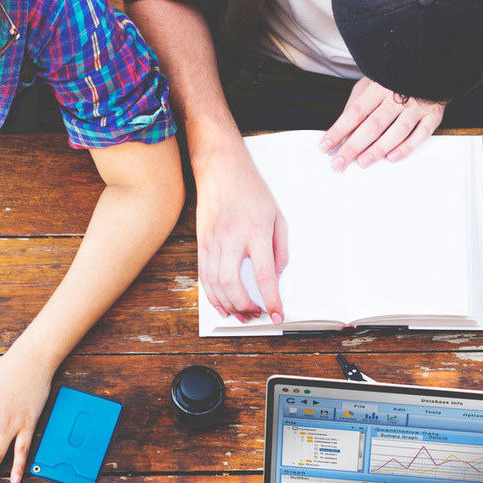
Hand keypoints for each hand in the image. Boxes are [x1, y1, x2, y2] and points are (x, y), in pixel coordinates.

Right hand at [195, 144, 288, 323]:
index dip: (271, 300)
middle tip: (257, 314)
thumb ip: (281, 249)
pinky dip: (212, 295)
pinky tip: (221, 305)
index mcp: (256, 231)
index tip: (277, 314)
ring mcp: (213, 241)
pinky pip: (204, 275)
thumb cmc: (251, 189)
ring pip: (215, 284)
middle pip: (233, 284)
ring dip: (228, 305)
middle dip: (245, 307)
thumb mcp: (278, 216)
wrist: (221, 168)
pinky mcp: (202, 242)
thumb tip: (277, 276)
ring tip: (241, 315)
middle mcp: (232, 238)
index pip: (264, 275)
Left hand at [321, 77, 445, 171]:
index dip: (338, 130)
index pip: (355, 112)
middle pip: (373, 125)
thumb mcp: (371, 83)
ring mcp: (417, 107)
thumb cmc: (396, 77)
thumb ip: (357, 105)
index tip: (325, 145)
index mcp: (379, 87)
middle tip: (339, 162)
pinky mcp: (433, 115)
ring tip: (362, 162)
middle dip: (353, 146)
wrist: (432, 63)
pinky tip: (392, 157)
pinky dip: (406, 147)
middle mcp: (398, 97)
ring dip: (378, 149)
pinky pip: (420, 135)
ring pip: (396, 132)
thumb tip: (342, 131)